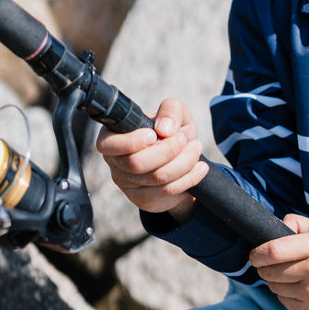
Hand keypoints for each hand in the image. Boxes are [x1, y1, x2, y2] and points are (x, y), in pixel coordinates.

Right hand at [95, 98, 207, 221]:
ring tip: (196, 149)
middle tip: (184, 139)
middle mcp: (114, 162)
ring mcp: (127, 184)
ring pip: (155, 178)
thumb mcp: (175, 113)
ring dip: (183, 162)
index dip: (132, 141)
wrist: (182, 158)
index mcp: (112, 137)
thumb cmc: (172, 131)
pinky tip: (199, 168)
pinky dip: (188, 178)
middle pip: (136, 163)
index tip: (155, 135)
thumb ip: (170, 109)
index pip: (109, 145)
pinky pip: (167, 192)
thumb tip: (165, 128)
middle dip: (168, 150)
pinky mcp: (143, 200)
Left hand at [249, 213, 308, 309]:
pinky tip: (300, 288)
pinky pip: (284, 301)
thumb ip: (299, 224)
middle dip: (265, 266)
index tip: (255, 253)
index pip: (273, 250)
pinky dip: (286, 294)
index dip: (258, 252)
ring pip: (274, 287)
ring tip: (292, 274)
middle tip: (273, 263)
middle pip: (269, 270)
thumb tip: (276, 227)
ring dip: (276, 280)